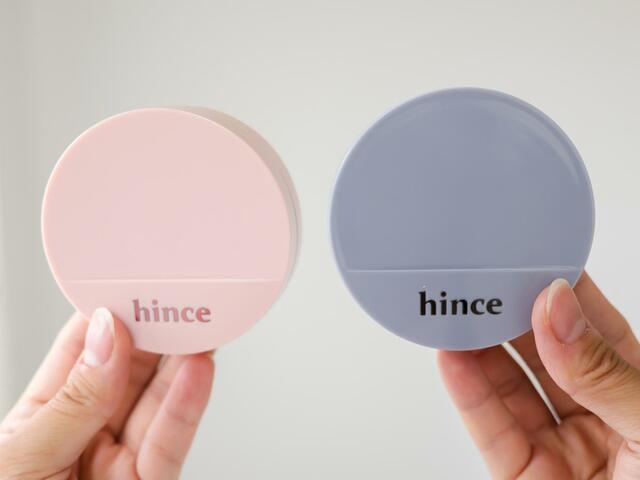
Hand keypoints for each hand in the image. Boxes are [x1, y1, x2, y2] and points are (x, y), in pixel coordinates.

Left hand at [0, 308, 213, 478]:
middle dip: (156, 332)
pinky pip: (171, 443)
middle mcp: (88, 434)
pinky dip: (189, 406)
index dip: (108, 316)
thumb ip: (73, 402)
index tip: (132, 287)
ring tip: (197, 326)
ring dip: (182, 361)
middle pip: (131, 371)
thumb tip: (106, 340)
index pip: (82, 352)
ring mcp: (120, 460)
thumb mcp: (21, 457)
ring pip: (159, 402)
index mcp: (45, 417)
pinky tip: (197, 371)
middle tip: (178, 299)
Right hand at [438, 273, 639, 478]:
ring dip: (477, 348)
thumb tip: (559, 311)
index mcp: (633, 388)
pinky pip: (490, 431)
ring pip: (507, 386)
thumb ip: (603, 373)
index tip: (525, 259)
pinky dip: (467, 394)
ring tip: (456, 313)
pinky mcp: (521, 475)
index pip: (590, 326)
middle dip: (507, 314)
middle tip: (479, 282)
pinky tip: (453, 360)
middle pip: (540, 350)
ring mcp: (556, 444)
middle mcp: (593, 412)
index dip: (557, 290)